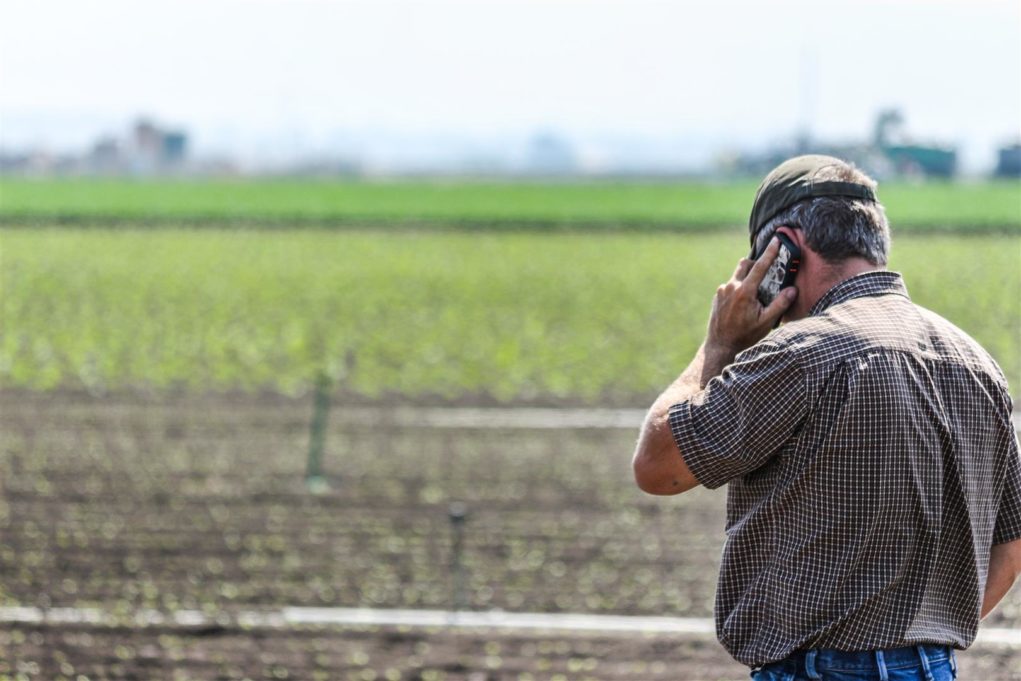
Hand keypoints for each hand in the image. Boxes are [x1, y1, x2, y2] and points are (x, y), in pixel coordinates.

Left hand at [705, 237, 797, 360]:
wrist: (721, 345)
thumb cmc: (745, 335)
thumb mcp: (766, 322)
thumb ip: (780, 304)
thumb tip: (792, 289)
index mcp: (744, 291)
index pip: (760, 266)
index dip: (770, 252)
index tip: (776, 240)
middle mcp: (731, 287)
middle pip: (745, 264)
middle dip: (756, 264)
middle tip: (765, 273)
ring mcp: (722, 291)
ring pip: (737, 275)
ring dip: (747, 278)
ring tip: (754, 295)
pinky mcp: (717, 296)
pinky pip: (730, 286)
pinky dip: (738, 288)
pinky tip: (742, 305)